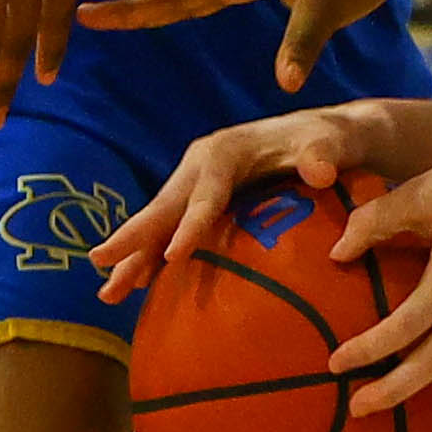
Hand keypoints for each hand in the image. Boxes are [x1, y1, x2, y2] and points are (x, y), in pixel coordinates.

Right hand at [89, 102, 391, 302]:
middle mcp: (202, 166)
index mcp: (226, 151)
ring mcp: (197, 186)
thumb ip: (323, 153)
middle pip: (165, 206)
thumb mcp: (332, 142)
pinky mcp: (202, 203)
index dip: (189, 224)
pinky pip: (171, 232)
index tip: (171, 256)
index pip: (205, 195)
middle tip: (100, 261)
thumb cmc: (329, 142)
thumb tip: (318, 170)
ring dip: (133, 256)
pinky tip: (136, 289)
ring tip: (107, 293)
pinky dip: (151, 259)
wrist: (327, 138)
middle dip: (134, 236)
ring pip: (160, 223)